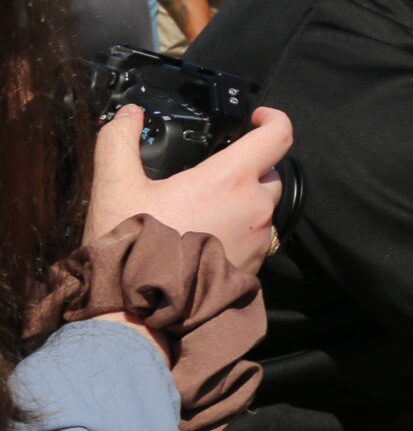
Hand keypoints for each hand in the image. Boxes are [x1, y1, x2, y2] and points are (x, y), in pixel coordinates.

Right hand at [85, 105, 294, 275]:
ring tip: (201, 211)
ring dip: (242, 202)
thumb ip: (119, 142)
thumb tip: (129, 114)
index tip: (256, 117)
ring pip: (263, 208)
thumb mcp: (115, 187)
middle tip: (212, 175)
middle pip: (269, 174)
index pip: (279, 135)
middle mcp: (254, 207)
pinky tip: (202, 240)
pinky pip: (256, 240)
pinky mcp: (253, 268)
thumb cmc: (130, 250)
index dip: (273, 118)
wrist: (137, 316)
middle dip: (248, 168)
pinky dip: (237, 233)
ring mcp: (258, 240)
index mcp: (230, 179)